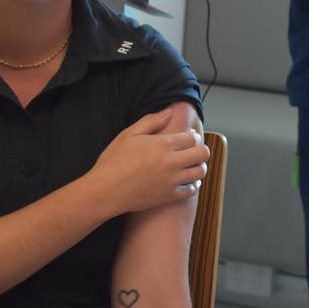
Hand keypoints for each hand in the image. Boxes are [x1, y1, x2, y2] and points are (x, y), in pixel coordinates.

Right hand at [88, 109, 209, 215]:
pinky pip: (191, 190)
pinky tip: (187, 181)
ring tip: (191, 165)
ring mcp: (172, 180)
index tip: (189, 137)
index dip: (193, 136)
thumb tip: (169, 112)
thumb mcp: (129, 134)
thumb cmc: (114, 160)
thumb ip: (152, 121)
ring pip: (200, 172)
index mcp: (163, 144)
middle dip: (201, 150)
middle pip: (202, 154)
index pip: (193, 138)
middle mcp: (172, 162)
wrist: (106, 190)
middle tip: (194, 150)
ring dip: (199, 166)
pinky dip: (193, 185)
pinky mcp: (169, 196)